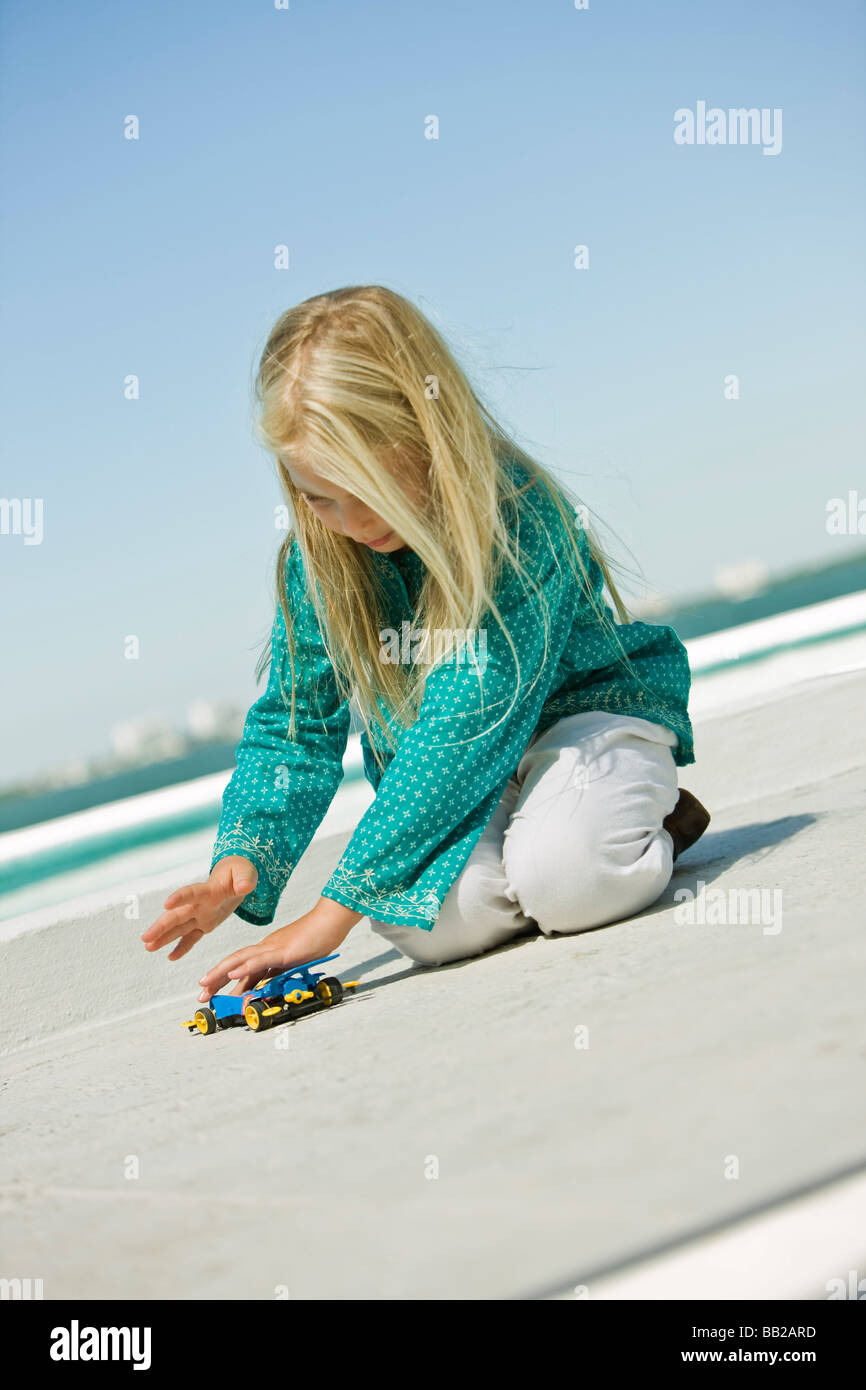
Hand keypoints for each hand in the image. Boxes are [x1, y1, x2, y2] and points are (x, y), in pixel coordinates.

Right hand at [141, 856, 257, 961]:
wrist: (236, 876)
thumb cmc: (240, 872)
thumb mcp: (246, 873)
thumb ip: (244, 880)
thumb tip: (245, 887)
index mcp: (208, 890)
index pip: (191, 893)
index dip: (180, 898)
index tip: (166, 904)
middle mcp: (199, 904)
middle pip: (177, 915)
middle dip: (161, 926)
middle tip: (145, 938)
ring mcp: (200, 915)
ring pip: (179, 928)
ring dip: (164, 938)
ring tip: (148, 947)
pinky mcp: (205, 924)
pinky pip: (192, 937)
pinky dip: (182, 947)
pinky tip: (170, 957)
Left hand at [196, 898, 360, 1001]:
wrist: (331, 920)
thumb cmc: (318, 939)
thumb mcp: (295, 960)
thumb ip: (280, 972)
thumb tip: (266, 988)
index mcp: (268, 950)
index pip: (242, 965)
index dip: (225, 978)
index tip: (212, 991)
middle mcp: (266, 947)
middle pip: (235, 962)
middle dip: (216, 978)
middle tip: (201, 994)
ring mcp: (274, 948)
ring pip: (242, 960)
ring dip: (222, 973)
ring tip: (206, 984)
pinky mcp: (284, 951)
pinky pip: (262, 960)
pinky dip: (245, 968)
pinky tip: (233, 974)